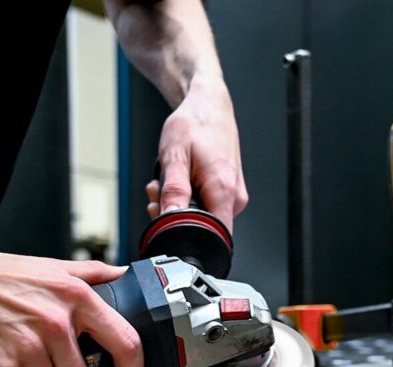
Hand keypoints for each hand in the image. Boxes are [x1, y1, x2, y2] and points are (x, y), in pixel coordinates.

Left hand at [146, 75, 247, 230]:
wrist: (209, 106)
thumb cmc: (194, 125)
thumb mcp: (175, 156)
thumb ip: (173, 191)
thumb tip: (170, 219)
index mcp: (223, 189)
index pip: (211, 236)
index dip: (184, 233)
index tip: (165, 216)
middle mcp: (234, 197)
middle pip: (202, 226)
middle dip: (174, 214)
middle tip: (158, 191)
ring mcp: (234, 195)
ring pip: (202, 216)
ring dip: (178, 204)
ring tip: (166, 179)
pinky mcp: (229, 192)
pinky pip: (206, 206)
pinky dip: (187, 197)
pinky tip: (179, 179)